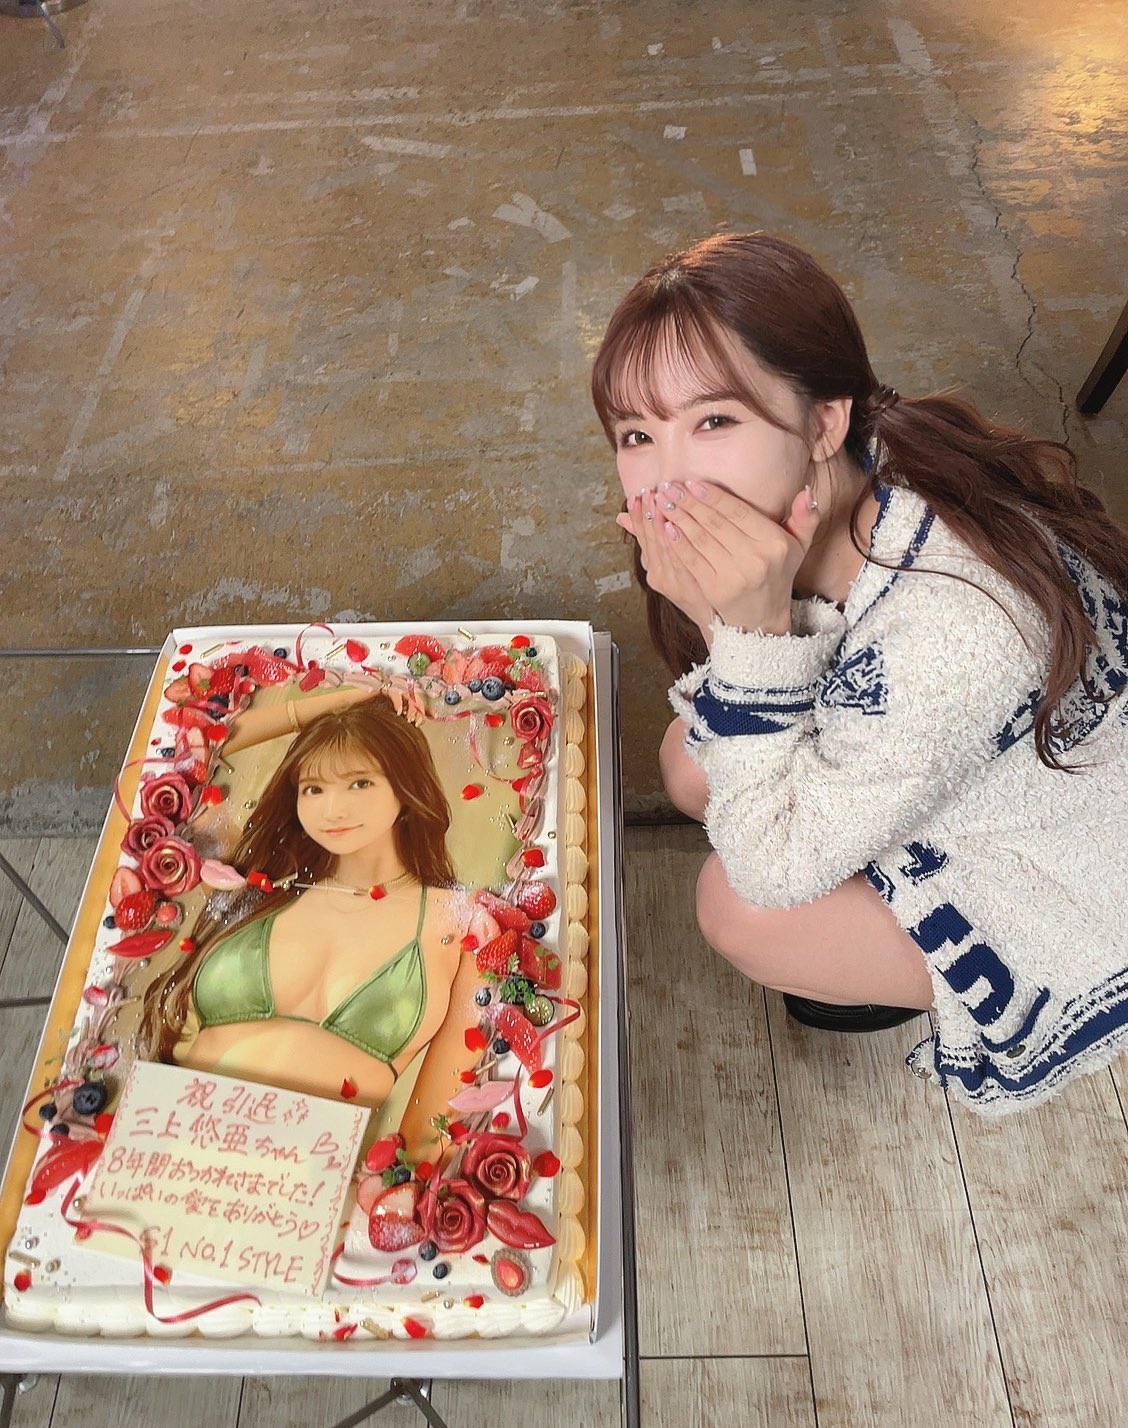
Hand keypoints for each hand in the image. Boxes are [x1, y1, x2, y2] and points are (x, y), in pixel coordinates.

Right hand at [616, 490, 714, 636]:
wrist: (710, 614)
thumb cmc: (693, 584)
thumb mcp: (668, 561)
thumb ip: (650, 538)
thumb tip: (622, 517)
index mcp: (652, 567)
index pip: (641, 536)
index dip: (638, 516)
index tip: (636, 496)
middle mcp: (657, 574)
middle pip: (649, 540)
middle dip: (648, 514)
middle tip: (648, 493)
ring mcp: (670, 581)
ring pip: (661, 547)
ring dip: (658, 522)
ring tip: (659, 500)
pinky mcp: (685, 585)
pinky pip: (678, 559)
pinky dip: (673, 542)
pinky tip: (671, 526)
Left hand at [651, 481, 820, 635]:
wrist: (763, 619)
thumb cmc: (777, 575)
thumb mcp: (799, 547)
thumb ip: (805, 518)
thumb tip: (806, 490)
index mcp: (774, 543)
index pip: (738, 513)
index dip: (713, 496)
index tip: (692, 482)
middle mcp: (756, 559)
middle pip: (715, 523)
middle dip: (689, 502)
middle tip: (668, 486)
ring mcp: (735, 575)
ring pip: (701, 539)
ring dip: (678, 518)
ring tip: (663, 502)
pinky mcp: (716, 589)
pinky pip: (693, 561)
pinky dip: (678, 544)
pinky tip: (666, 528)